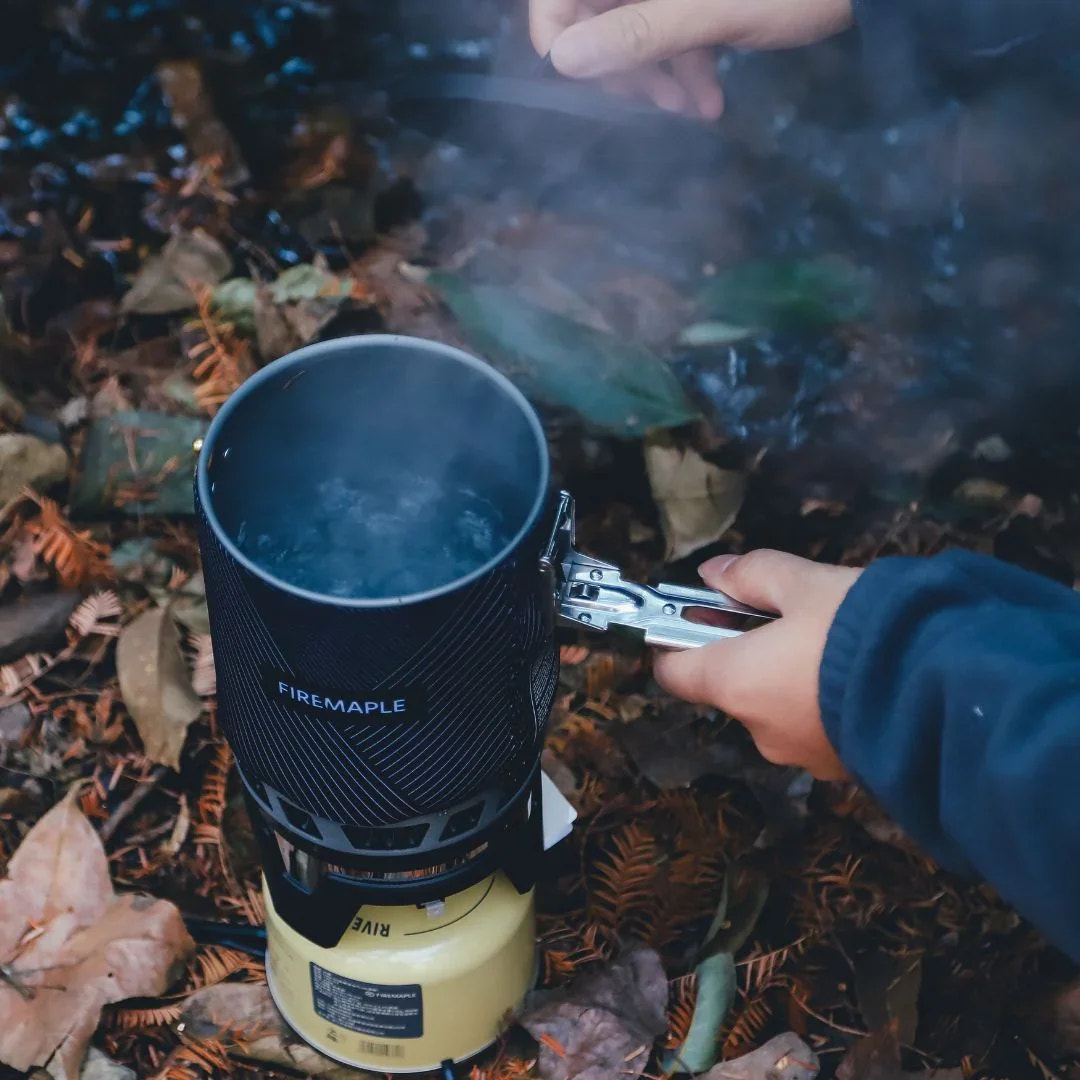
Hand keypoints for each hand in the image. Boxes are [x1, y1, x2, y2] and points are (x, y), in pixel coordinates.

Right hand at [530, 0, 854, 118]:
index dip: (558, 33)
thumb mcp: (710, 11)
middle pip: (594, 12)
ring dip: (655, 75)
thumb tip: (560, 62)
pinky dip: (684, 66)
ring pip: (632, 27)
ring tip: (688, 110)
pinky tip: (709, 103)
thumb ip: (637, 33)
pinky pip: (669, 30)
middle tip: (654, 102)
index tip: (580, 79)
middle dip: (617, 64)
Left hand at [652, 550, 860, 778]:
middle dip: (752, 653)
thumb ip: (754, 574)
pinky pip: (821, 729)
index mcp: (736, 683)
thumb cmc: (862, 631)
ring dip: (794, 680)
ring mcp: (802, 756)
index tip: (700, 615)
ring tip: (840, 644)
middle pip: (733, 688)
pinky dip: (828, 704)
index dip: (676, 641)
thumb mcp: (808, 584)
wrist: (949, 696)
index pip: (674, 673)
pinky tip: (865, 677)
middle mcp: (759, 729)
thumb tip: (714, 573)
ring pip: (780, 708)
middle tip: (792, 616)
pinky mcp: (845, 770)